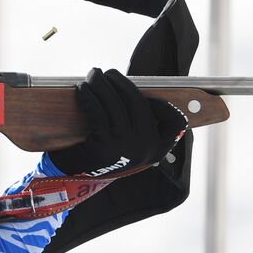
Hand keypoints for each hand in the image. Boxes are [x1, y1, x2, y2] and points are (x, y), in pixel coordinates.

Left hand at [49, 68, 186, 176]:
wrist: (77, 180)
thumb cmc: (105, 154)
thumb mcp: (131, 145)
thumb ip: (140, 125)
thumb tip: (132, 89)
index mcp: (158, 148)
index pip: (175, 122)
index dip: (164, 105)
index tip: (146, 96)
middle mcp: (145, 147)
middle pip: (137, 102)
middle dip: (121, 82)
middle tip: (108, 73)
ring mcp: (125, 146)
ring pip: (114, 103)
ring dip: (101, 84)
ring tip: (93, 75)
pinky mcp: (103, 144)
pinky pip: (96, 110)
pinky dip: (88, 96)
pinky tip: (82, 89)